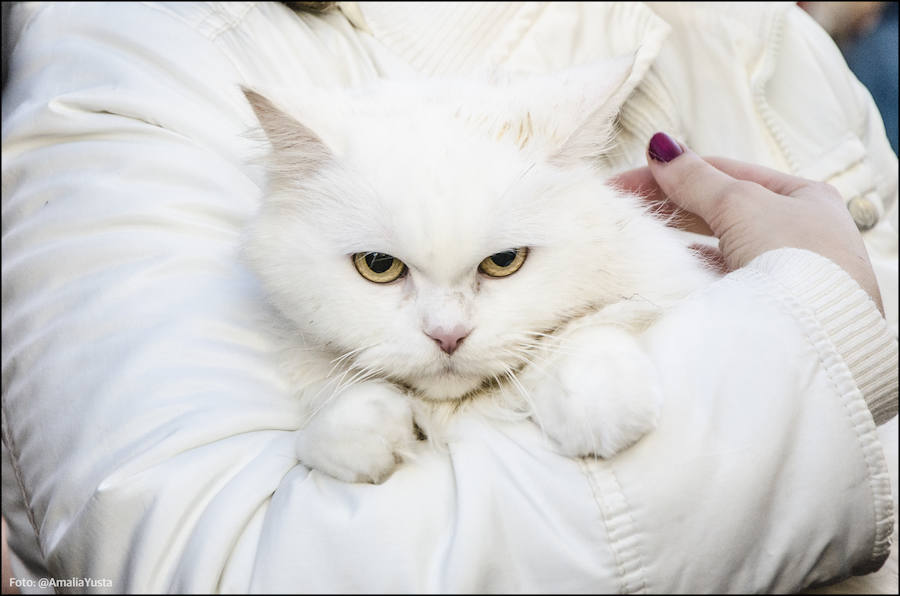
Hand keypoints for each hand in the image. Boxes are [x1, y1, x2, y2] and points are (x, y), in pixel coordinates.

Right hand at [609, 132, 883, 314]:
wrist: (815, 338)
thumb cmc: (791, 256)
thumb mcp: (740, 204)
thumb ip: (696, 178)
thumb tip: (660, 148)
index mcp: (804, 198)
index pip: (727, 174)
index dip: (675, 171)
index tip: (626, 180)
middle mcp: (797, 232)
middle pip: (721, 208)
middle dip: (672, 204)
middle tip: (620, 204)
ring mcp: (782, 272)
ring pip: (718, 245)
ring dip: (678, 237)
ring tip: (636, 232)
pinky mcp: (763, 306)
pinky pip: (719, 278)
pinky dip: (692, 268)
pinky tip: (667, 267)